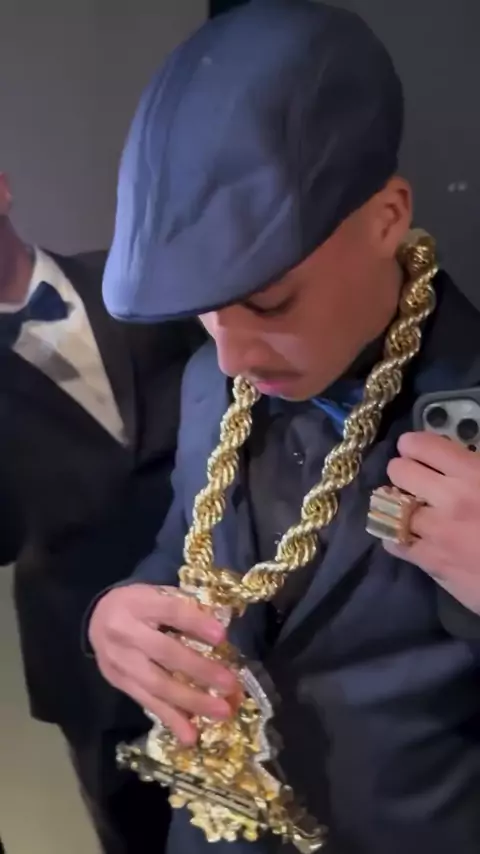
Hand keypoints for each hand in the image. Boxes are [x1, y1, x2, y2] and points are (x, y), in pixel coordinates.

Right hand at [89, 584, 237, 743]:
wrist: (96, 619)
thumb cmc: (138, 604)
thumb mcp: (158, 593)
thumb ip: (186, 606)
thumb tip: (223, 626)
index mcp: (139, 603)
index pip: (170, 612)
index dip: (196, 623)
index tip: (222, 636)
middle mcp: (126, 633)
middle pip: (165, 653)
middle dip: (200, 670)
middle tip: (230, 683)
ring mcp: (121, 662)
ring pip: (157, 684)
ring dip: (192, 701)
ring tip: (220, 711)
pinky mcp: (120, 684)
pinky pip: (147, 703)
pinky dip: (170, 719)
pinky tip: (191, 735)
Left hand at [385, 431, 479, 613]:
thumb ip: (478, 467)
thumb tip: (461, 459)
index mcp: (473, 473)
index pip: (421, 445)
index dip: (413, 445)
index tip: (415, 450)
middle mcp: (449, 498)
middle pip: (398, 471)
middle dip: (403, 471)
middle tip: (414, 480)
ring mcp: (435, 532)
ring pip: (391, 507)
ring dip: (398, 504)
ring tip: (409, 508)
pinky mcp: (430, 562)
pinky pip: (393, 542)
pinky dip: (396, 536)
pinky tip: (409, 535)